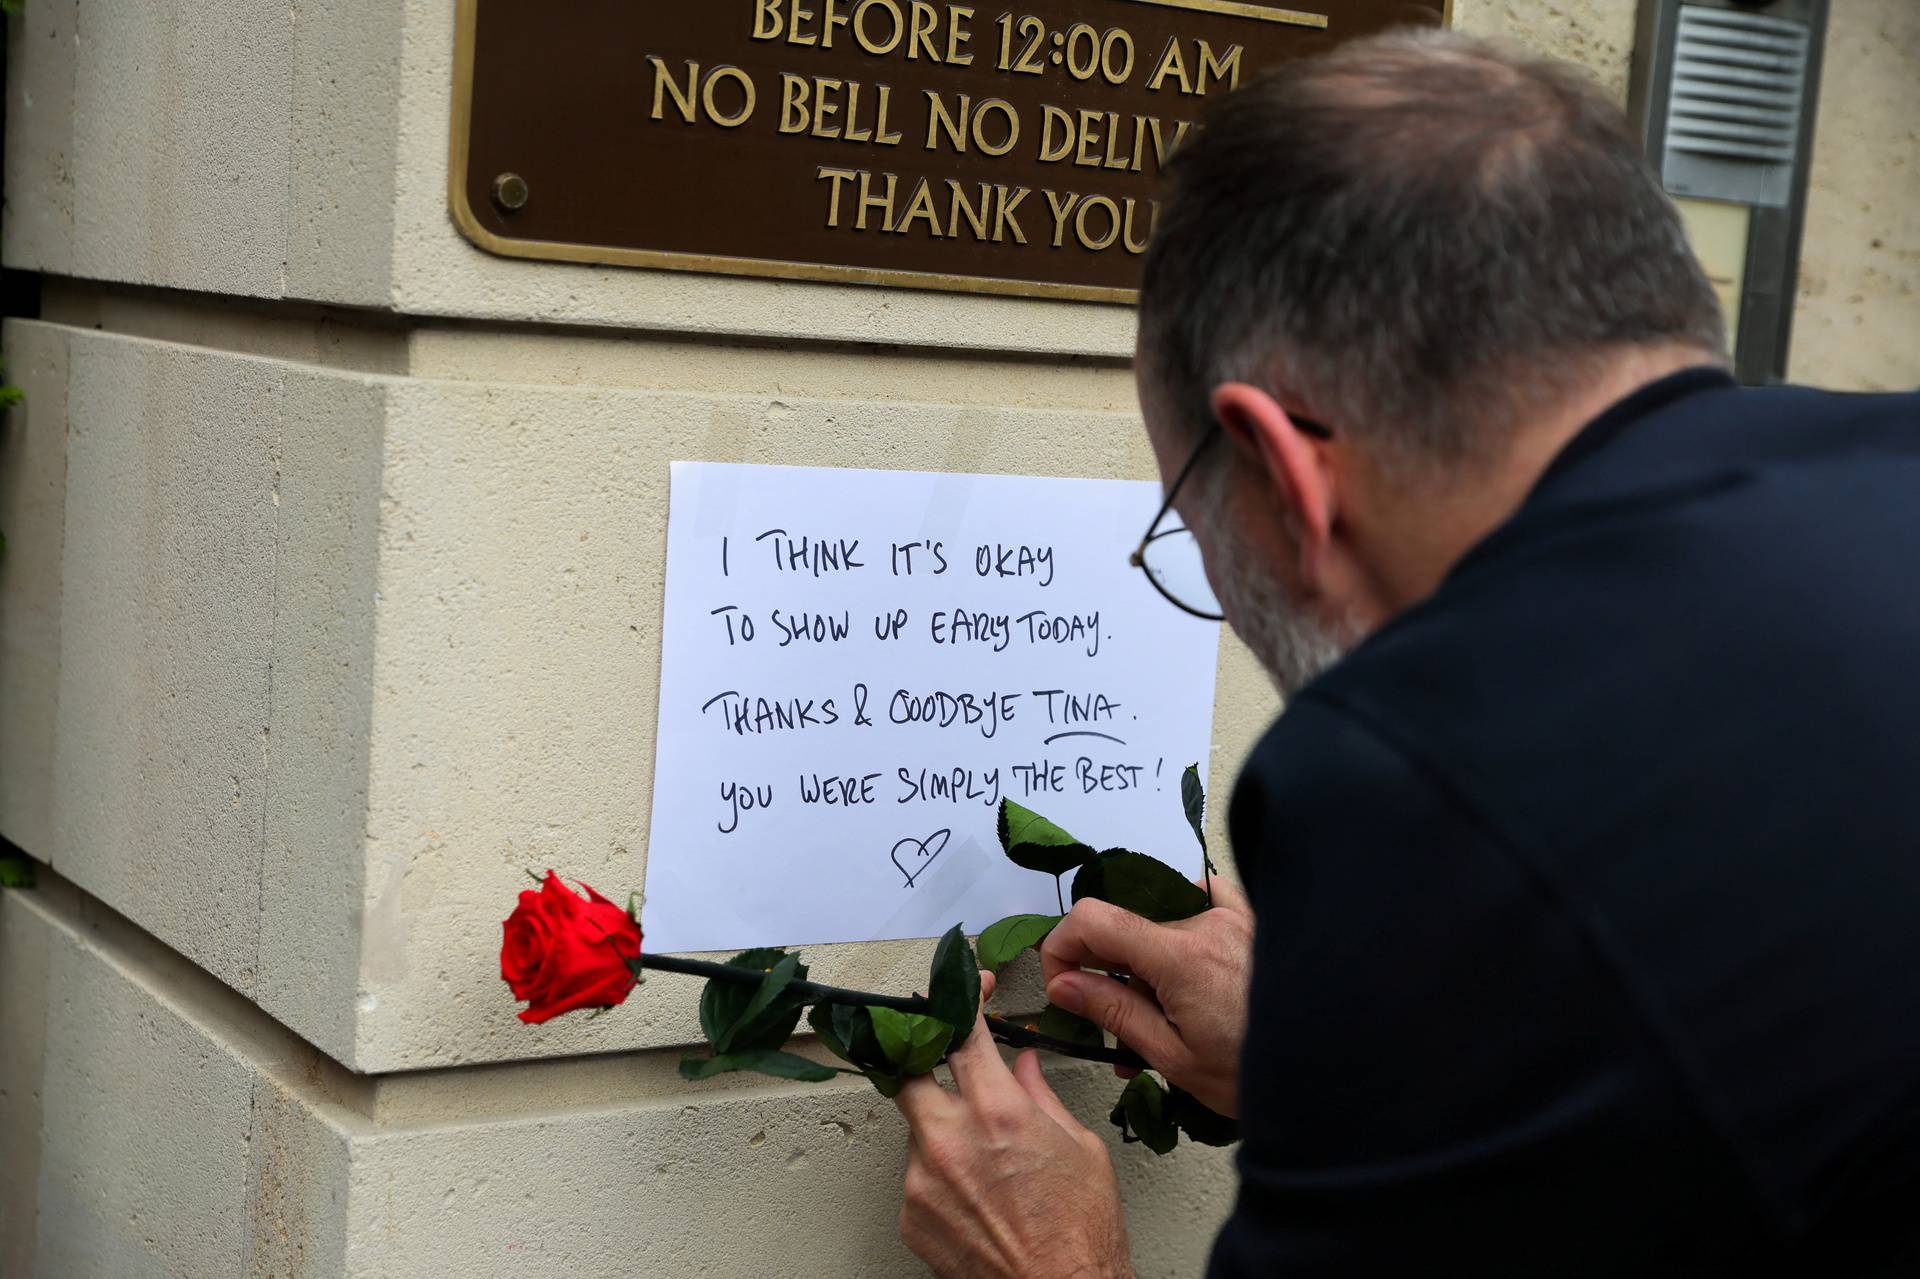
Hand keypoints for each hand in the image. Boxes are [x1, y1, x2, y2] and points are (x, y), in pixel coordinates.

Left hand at [895, 972, 1133, 1278]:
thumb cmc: (1082, 1234)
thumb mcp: (1081, 1147)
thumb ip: (1042, 1097)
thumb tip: (1025, 1067)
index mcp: (998, 1112)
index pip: (962, 1030)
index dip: (963, 999)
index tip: (970, 989)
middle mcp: (950, 1139)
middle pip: (908, 1070)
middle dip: (926, 1059)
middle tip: (948, 1063)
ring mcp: (923, 1179)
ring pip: (915, 1127)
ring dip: (942, 1128)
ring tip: (985, 1158)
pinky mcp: (911, 1215)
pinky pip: (916, 1175)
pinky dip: (941, 1174)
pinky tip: (976, 1194)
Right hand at [1041, 878, 1254, 1117]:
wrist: (1332, 1076)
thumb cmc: (1258, 1077)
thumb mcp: (1174, 1058)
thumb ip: (1114, 1011)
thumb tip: (1062, 983)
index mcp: (1181, 956)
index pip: (1093, 919)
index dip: (1061, 946)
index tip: (1062, 983)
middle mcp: (1207, 922)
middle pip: (1127, 929)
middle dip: (1109, 973)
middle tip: (1117, 1028)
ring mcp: (1236, 917)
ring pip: (1162, 926)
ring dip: (1148, 966)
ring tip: (1162, 1018)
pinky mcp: (1257, 921)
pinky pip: (1208, 897)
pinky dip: (1185, 920)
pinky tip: (1189, 957)